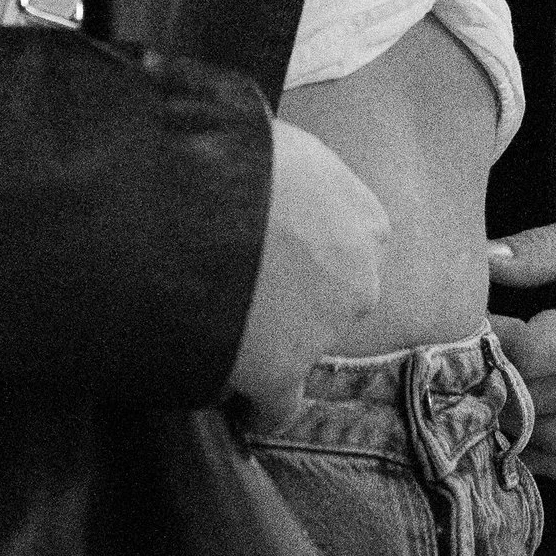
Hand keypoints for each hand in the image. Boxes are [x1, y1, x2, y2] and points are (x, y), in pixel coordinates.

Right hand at [224, 120, 390, 426]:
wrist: (191, 201)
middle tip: (239, 292)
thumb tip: (269, 172)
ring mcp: (324, 329)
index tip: (271, 259)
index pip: (345, 250)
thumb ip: (293, 174)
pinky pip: (278, 406)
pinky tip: (238, 408)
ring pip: (301, 348)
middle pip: (328, 301)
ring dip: (270, 345)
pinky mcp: (282, 371)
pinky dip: (259, 409)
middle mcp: (359, 278)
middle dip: (292, 302)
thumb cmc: (228, 155)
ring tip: (217, 331)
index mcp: (364, 220)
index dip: (305, 258)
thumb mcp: (280, 145)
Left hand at [486, 190, 555, 486]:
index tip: (465, 321)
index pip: (532, 355)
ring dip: (520, 427)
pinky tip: (529, 437)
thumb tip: (478, 260)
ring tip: (488, 396)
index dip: (489, 340)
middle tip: (461, 362)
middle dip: (494, 382)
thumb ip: (544, 249)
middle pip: (541, 402)